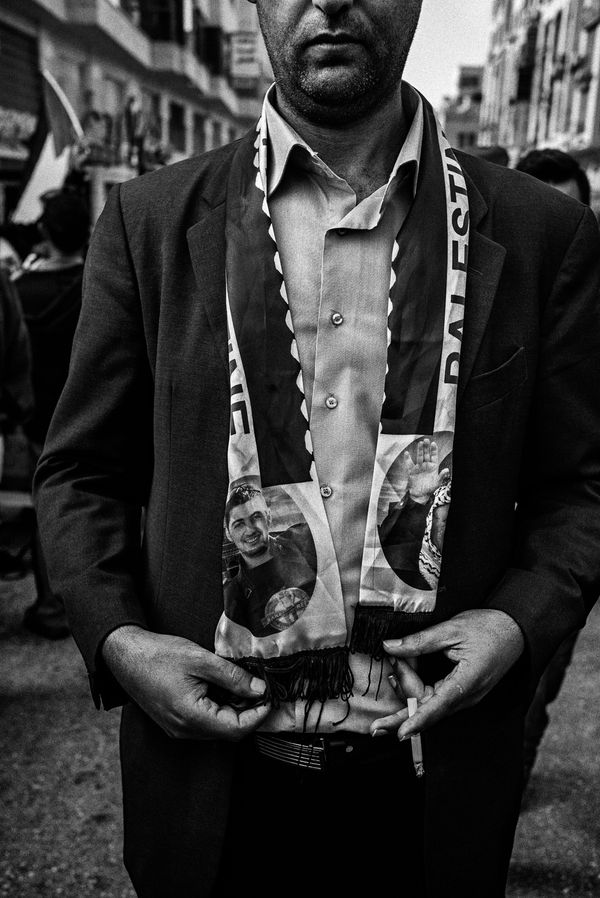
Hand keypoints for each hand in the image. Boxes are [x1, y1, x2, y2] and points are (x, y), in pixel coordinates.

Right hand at [102, 625, 269, 739]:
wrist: (124, 655)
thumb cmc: (159, 655)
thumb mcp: (201, 659)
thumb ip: (232, 677)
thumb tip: (259, 689)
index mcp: (191, 717)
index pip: (237, 729)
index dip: (258, 715)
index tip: (270, 696)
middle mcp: (184, 730)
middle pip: (229, 732)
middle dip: (250, 713)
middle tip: (262, 688)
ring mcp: (178, 728)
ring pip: (218, 729)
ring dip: (235, 711)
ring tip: (244, 685)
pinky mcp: (174, 722)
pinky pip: (205, 723)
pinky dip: (220, 710)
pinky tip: (224, 689)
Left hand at [370, 609, 523, 739]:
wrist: (514, 629)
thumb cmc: (488, 628)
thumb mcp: (452, 629)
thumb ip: (420, 641)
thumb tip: (389, 647)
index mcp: (467, 682)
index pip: (438, 706)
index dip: (417, 720)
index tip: (401, 732)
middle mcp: (467, 696)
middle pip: (428, 709)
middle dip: (402, 707)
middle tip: (379, 711)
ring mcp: (465, 697)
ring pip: (429, 704)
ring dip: (408, 690)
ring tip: (393, 669)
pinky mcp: (461, 692)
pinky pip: (435, 697)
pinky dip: (417, 688)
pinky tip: (401, 675)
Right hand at [405, 439, 448, 503]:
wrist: (420, 495)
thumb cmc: (430, 489)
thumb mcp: (437, 483)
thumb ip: (442, 476)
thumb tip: (447, 470)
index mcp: (433, 467)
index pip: (434, 456)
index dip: (434, 450)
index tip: (433, 443)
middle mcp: (426, 465)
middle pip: (426, 454)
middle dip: (426, 447)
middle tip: (426, 440)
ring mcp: (419, 467)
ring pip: (419, 457)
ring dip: (419, 450)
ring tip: (420, 443)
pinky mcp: (412, 471)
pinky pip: (409, 464)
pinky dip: (407, 459)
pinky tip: (407, 453)